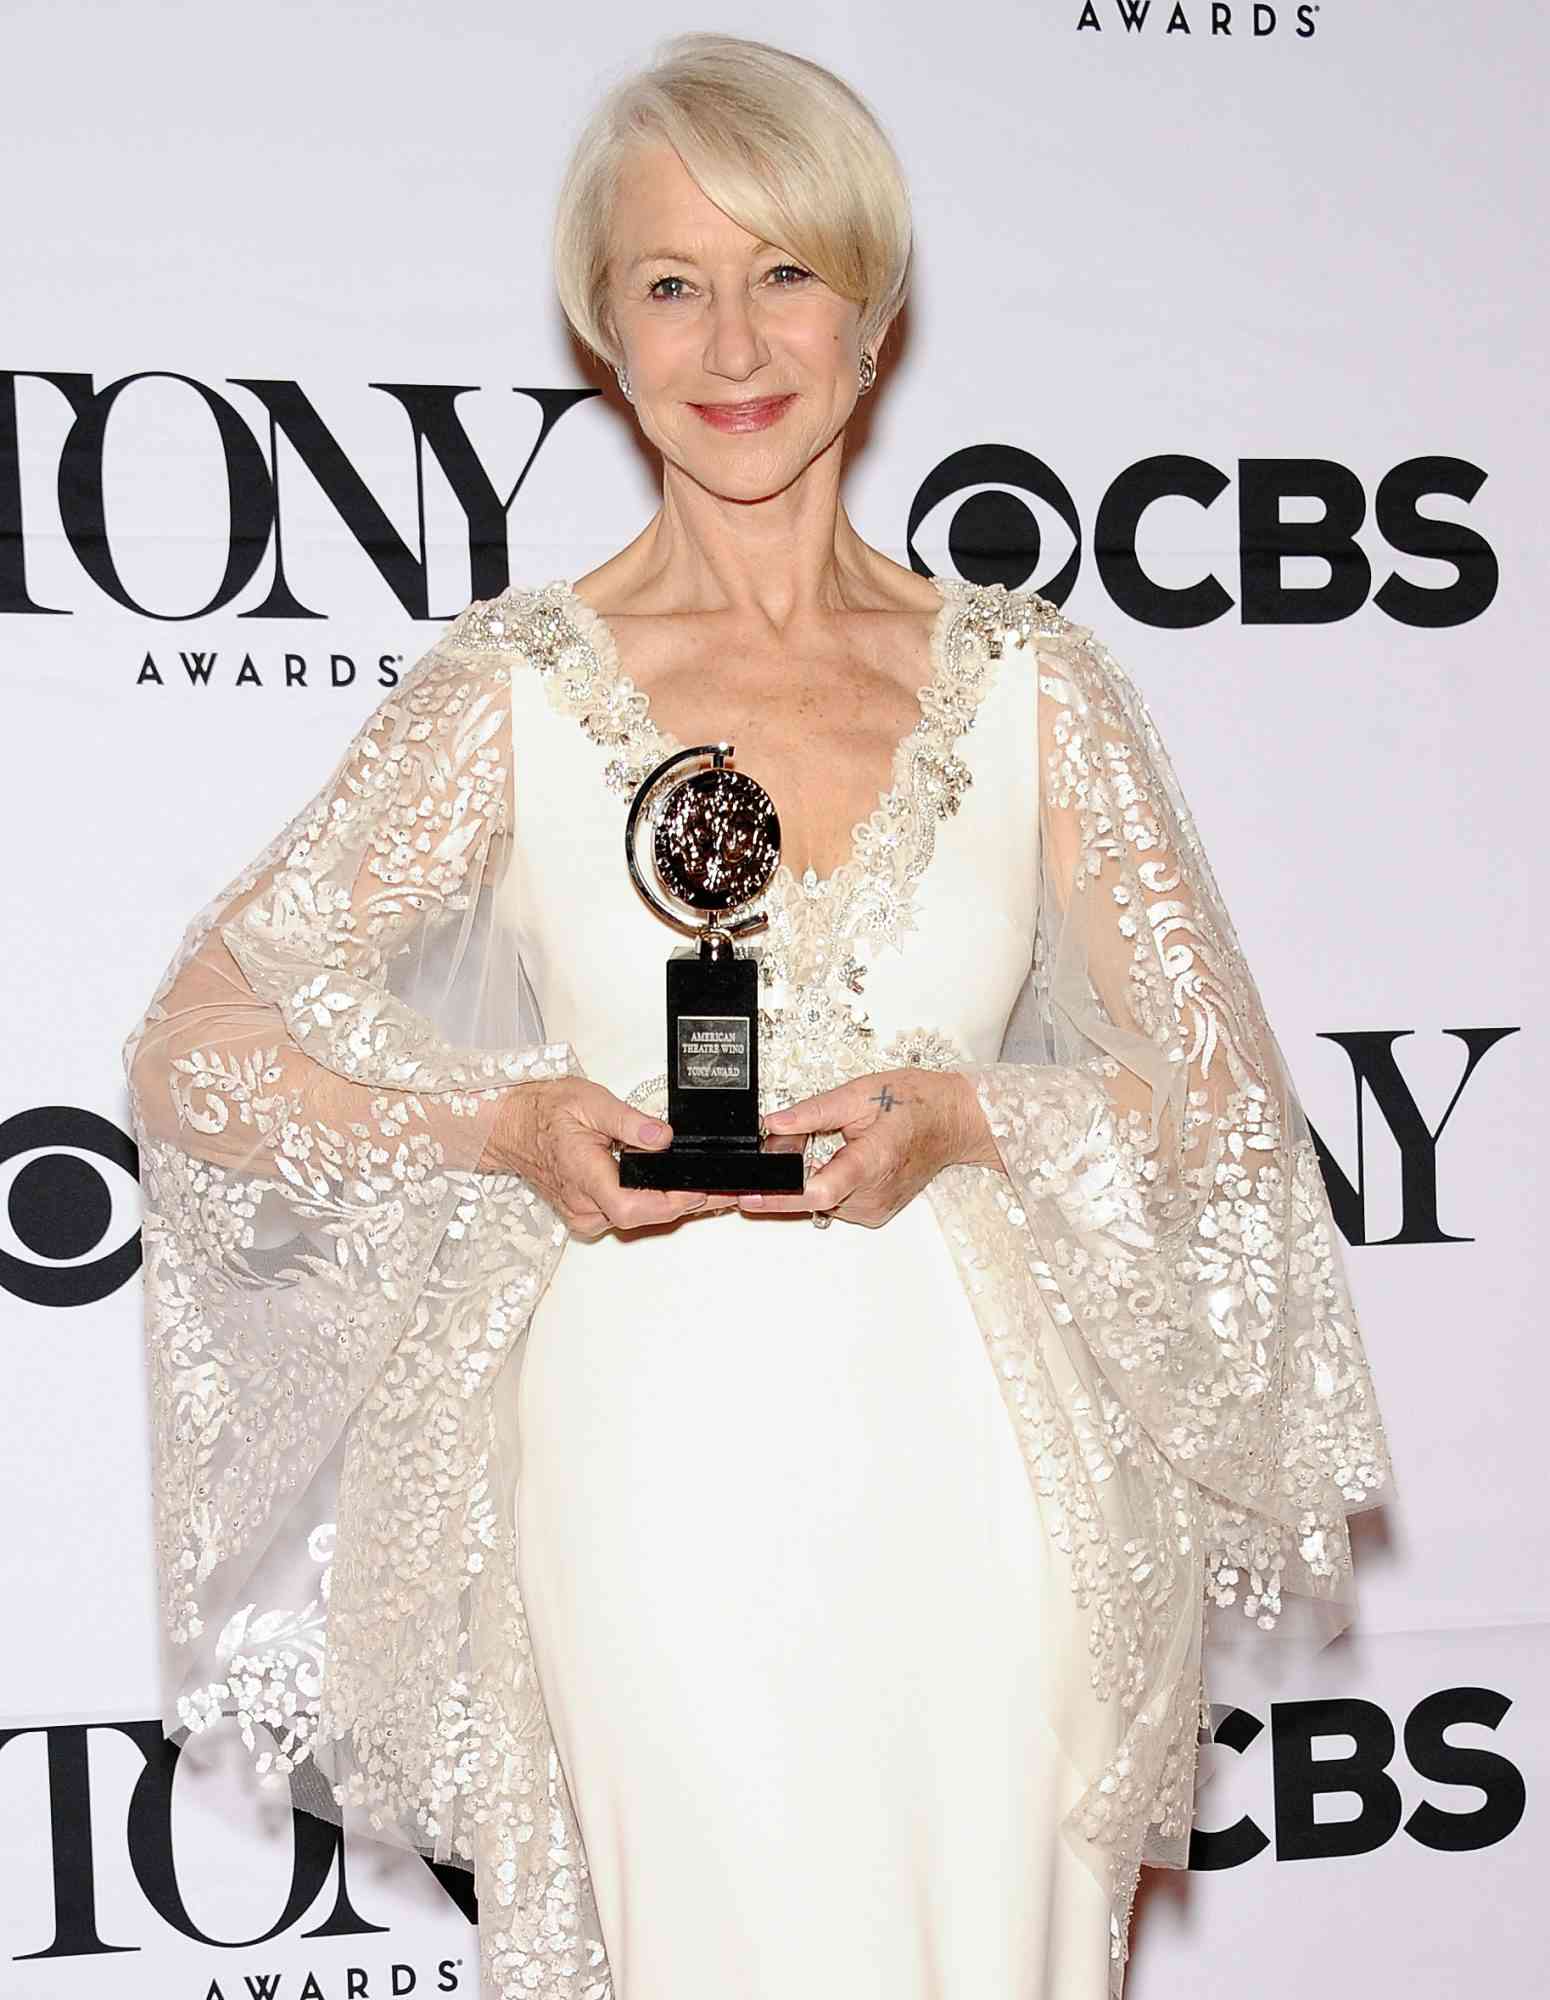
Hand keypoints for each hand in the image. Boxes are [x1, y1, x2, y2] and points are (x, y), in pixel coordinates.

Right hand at [487, 1080, 736, 1239]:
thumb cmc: (544, 1111)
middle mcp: (582, 1204)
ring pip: (636, 1220)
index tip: (699, 1191)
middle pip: (641, 1217)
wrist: (511, 1125)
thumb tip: (662, 1136)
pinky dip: (649, 1205)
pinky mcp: (585, 1215)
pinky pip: (624, 1216)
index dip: (670, 1204)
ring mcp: (583, 1214)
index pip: (632, 1207)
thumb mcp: (590, 1101)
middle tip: (716, 1188)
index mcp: (583, 1174)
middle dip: (682, 1203)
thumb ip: (629, 1121)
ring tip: (698, 1185)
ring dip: (668, 1205)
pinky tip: (666, 1189)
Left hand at [739, 1068, 1000, 1227]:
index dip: (780, 1196)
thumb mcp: (859, 1093)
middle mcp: (874, 1193)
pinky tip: (841, 1159)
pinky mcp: (874, 1213)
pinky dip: (827, 1184)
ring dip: (809, 1178)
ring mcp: (875, 1207)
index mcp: (872, 1161)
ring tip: (830, 1144)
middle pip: (812, 1197)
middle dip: (789, 1174)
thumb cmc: (915, 1103)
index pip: (818, 1191)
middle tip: (793, 1142)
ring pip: (820, 1202)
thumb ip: (812, 1111)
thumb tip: (773, 1123)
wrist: (953, 1120)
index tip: (750, 1195)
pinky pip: (835, 1204)